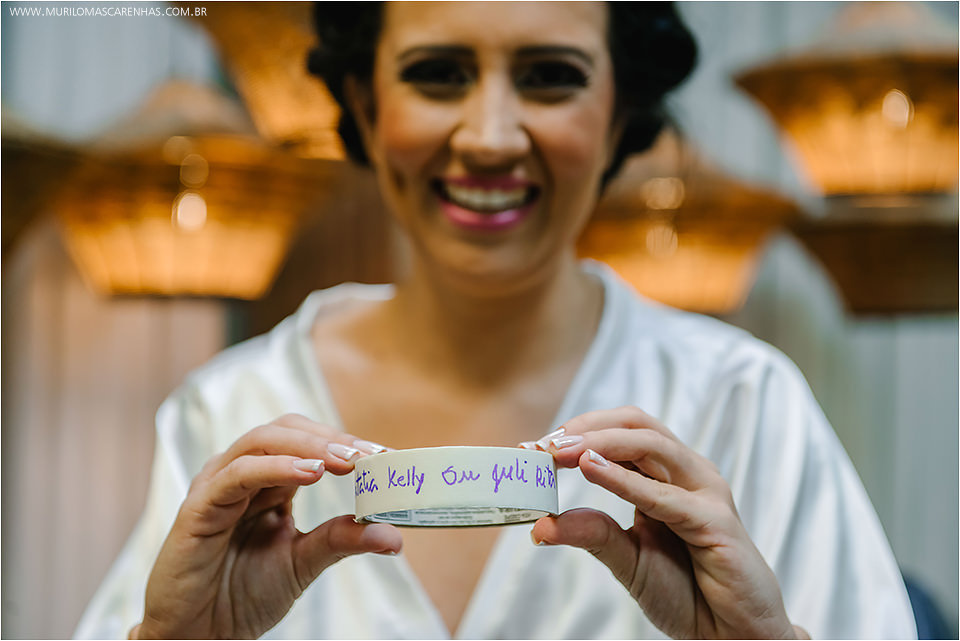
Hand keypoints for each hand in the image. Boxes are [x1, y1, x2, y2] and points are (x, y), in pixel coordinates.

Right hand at [133, 414, 400, 638]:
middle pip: (287, 430)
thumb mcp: (304, 562)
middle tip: (371, 455)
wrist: (199, 636)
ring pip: (262, 441)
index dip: (347, 442)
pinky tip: (309, 473)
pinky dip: (274, 467)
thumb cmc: (242, 595)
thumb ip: (342, 540)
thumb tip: (394, 535)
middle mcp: (243, 474)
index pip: (309, 442)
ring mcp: (217, 486)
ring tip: (345, 460)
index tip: (388, 457)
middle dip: (332, 438)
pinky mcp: (198, 508)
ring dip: (308, 446)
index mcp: (269, 481)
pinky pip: (237, 474)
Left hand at [529, 406, 802, 639]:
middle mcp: (687, 474)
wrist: (733, 636)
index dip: (576, 431)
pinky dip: (625, 482)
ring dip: (599, 443)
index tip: (532, 448)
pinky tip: (592, 471)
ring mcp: (705, 493)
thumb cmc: (689, 592)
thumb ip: (592, 535)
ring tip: (560, 451)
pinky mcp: (716, 523)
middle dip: (585, 428)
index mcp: (666, 475)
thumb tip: (540, 524)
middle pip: (635, 425)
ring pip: (651, 445)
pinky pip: (666, 497)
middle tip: (542, 445)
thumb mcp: (628, 559)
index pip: (619, 432)